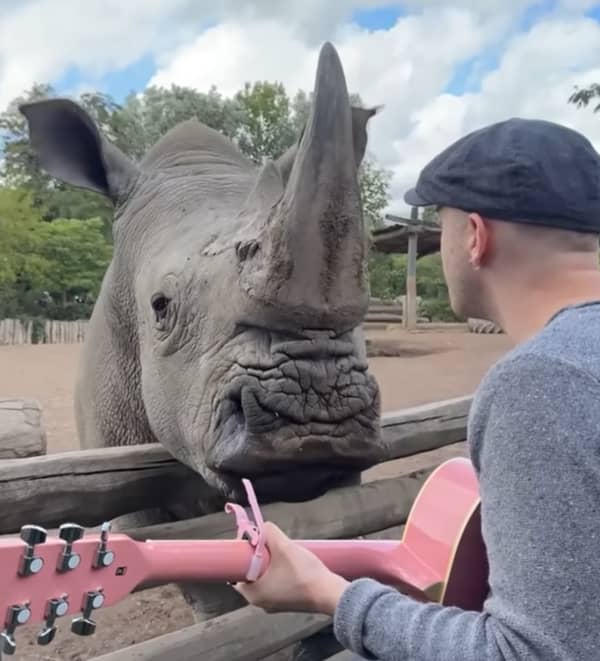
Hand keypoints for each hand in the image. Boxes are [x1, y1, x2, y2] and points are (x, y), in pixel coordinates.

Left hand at [232, 522, 349, 614]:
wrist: (329, 594)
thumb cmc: (304, 574)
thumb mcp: (284, 547)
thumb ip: (270, 533)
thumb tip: (264, 526)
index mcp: (253, 594)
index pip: (236, 573)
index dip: (242, 554)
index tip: (250, 541)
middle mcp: (260, 602)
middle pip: (250, 574)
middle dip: (258, 557)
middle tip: (267, 543)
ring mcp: (274, 604)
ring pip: (263, 579)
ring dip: (269, 564)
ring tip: (281, 551)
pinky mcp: (286, 603)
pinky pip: (275, 584)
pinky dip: (278, 573)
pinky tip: (290, 563)